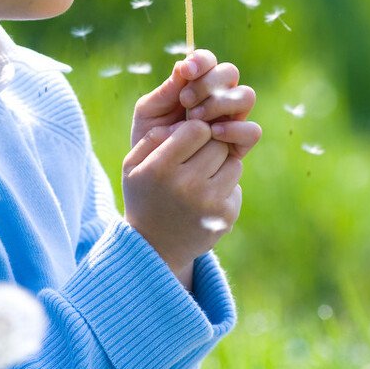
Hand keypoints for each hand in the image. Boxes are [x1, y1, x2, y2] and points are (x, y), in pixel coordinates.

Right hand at [121, 119, 243, 280]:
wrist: (154, 248)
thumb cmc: (145, 196)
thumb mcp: (133, 166)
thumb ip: (153, 137)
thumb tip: (183, 119)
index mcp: (161, 168)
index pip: (197, 129)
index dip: (194, 131)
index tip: (187, 141)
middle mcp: (187, 185)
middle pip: (218, 144)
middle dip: (209, 147)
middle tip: (195, 160)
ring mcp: (209, 203)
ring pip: (233, 163)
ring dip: (220, 166)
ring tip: (200, 178)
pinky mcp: (226, 216)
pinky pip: (236, 186)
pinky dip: (224, 188)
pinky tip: (205, 199)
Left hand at [131, 49, 259, 157]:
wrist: (157, 178)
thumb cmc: (151, 140)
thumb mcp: (149, 114)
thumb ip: (165, 92)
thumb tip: (182, 66)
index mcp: (197, 84)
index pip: (208, 60)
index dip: (201, 61)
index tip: (186, 72)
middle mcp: (219, 97)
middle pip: (230, 72)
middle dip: (208, 83)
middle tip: (186, 101)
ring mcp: (232, 119)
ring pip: (246, 96)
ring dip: (221, 102)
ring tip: (196, 117)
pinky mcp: (240, 144)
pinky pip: (252, 130)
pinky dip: (235, 129)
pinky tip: (213, 133)